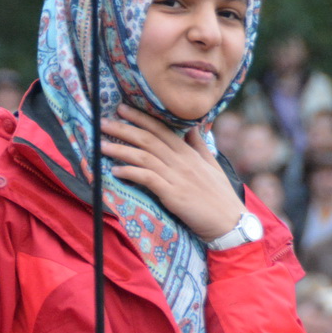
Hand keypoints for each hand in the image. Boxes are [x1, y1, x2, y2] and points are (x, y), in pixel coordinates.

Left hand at [100, 104, 245, 242]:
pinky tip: (115, 172)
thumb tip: (193, 128)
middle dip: (124, 129)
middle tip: (103, 122)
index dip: (141, 118)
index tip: (123, 109)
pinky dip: (131, 173)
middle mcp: (182, 161)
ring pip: (145, 157)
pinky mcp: (173, 195)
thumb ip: (199, 146)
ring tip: (101, 145)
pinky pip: (148, 180)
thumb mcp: (212, 166)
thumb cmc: (220, 197)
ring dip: (121, 150)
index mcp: (189, 153)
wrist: (230, 223)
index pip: (161, 130)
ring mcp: (177, 178)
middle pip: (149, 139)